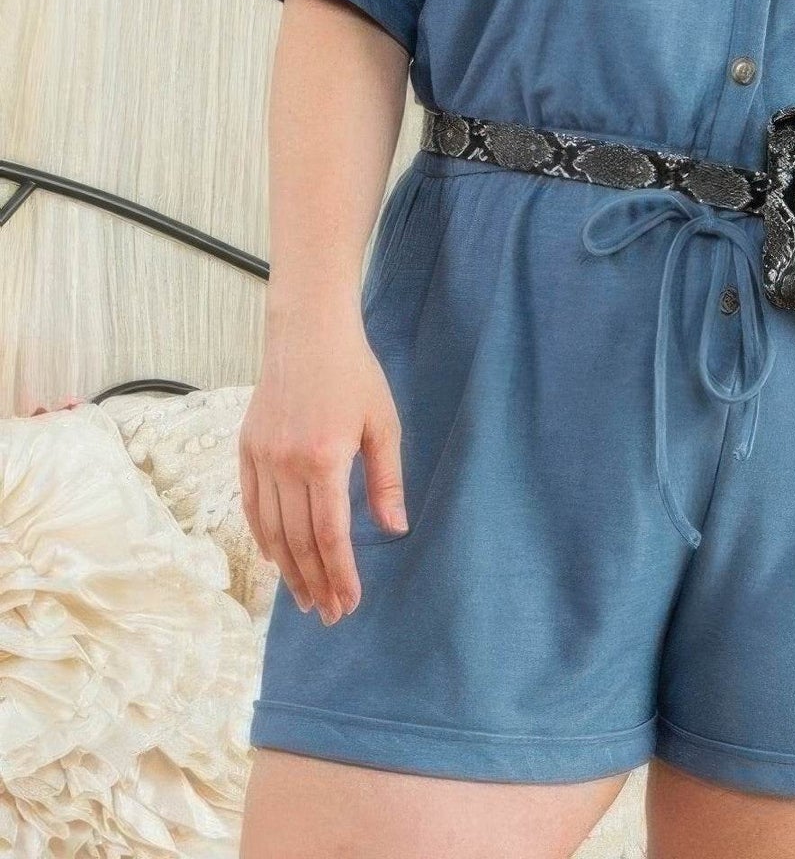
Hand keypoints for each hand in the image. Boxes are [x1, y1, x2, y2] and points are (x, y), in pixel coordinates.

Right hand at [238, 306, 407, 621]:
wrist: (308, 333)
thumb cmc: (354, 374)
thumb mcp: (382, 424)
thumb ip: (386, 479)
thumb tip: (394, 529)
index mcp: (324, 459)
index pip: (330, 535)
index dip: (340, 574)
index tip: (350, 603)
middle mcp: (287, 464)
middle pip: (298, 542)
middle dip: (315, 583)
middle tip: (329, 613)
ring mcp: (262, 457)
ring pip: (271, 531)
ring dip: (289, 570)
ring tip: (305, 597)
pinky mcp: (246, 449)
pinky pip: (252, 507)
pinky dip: (263, 538)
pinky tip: (277, 559)